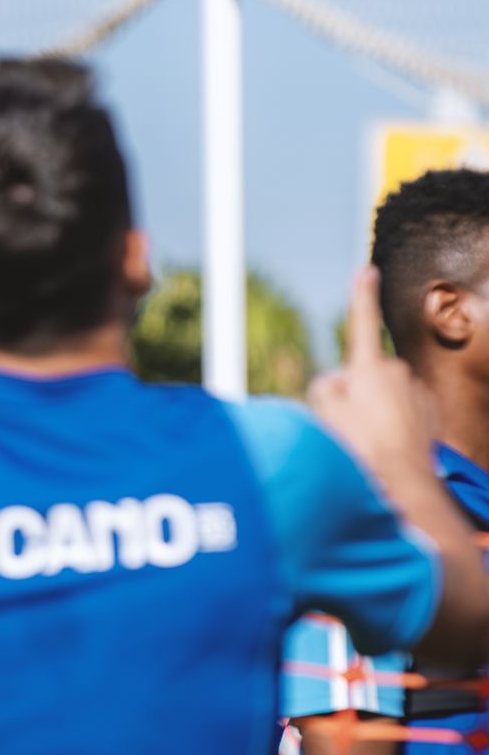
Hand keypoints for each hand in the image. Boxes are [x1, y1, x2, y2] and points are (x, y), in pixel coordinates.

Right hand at [309, 266, 434, 488]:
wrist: (406, 483)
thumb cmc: (360, 448)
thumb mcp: (323, 412)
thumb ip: (325, 385)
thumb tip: (340, 381)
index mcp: (370, 368)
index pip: (362, 324)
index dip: (361, 296)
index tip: (367, 270)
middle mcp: (399, 372)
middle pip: (363, 372)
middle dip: (352, 389)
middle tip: (344, 424)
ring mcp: (418, 392)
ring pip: (384, 392)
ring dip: (372, 408)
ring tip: (368, 440)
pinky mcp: (431, 412)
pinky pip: (402, 408)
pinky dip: (393, 421)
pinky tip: (388, 444)